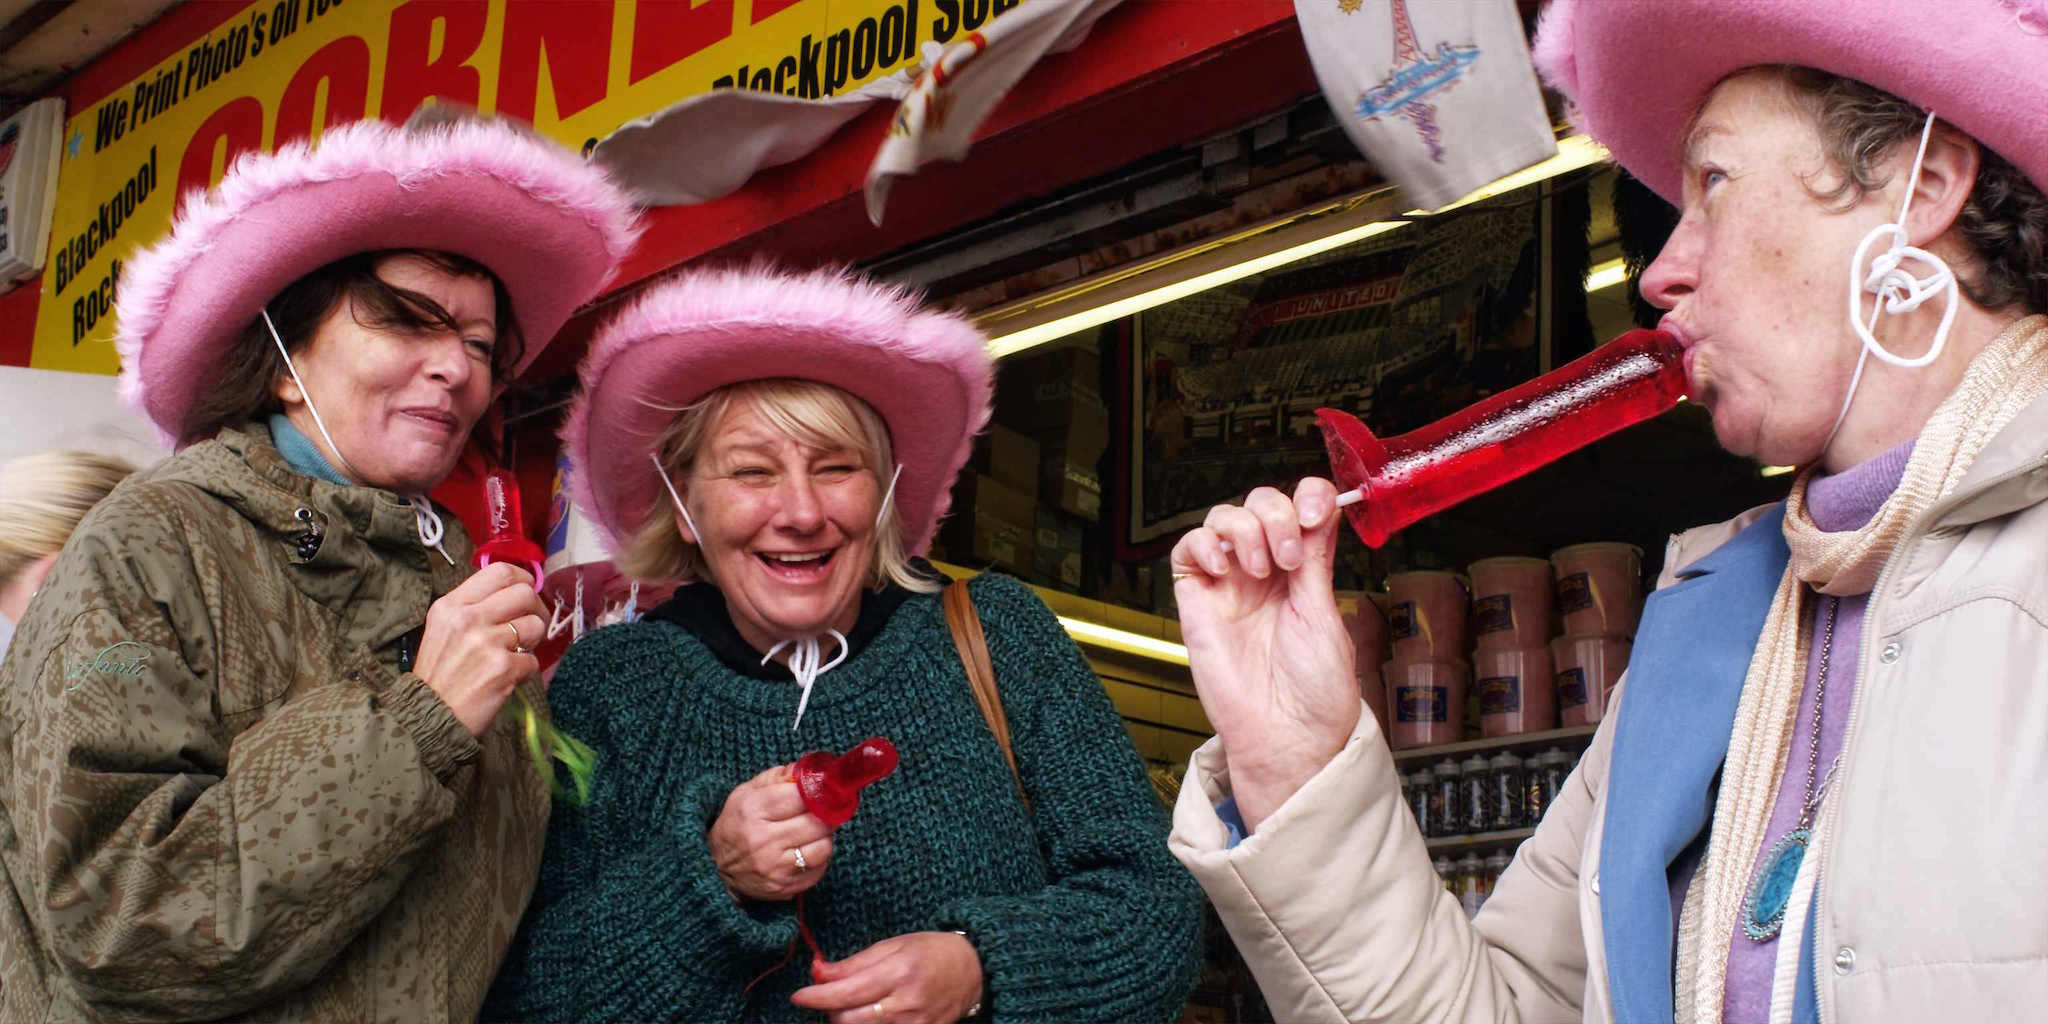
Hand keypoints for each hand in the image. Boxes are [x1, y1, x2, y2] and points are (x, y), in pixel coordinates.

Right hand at [413, 561, 546, 736]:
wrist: (428, 716)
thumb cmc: (440, 674)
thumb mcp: (443, 629)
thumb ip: (474, 607)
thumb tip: (517, 591)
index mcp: (451, 605)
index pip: (499, 571)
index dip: (522, 578)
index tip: (527, 590)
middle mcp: (468, 618)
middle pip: (525, 593)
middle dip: (536, 609)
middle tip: (531, 626)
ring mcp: (486, 642)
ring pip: (535, 625)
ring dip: (532, 642)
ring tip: (515, 654)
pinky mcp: (503, 668)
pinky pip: (533, 660)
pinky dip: (525, 670)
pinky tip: (507, 678)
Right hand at [710, 765, 833, 901]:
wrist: (715, 867)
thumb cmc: (736, 824)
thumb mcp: (746, 793)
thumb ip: (777, 777)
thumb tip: (808, 770)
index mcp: (753, 810)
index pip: (801, 796)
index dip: (818, 791)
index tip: (823, 790)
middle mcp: (762, 840)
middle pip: (817, 822)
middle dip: (826, 814)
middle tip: (825, 810)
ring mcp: (774, 867)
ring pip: (823, 847)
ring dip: (824, 837)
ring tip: (814, 831)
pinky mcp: (784, 887)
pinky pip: (819, 869)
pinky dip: (818, 858)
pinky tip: (805, 851)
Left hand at [791, 931, 983, 1023]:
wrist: (973, 970)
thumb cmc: (931, 952)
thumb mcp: (892, 946)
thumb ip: (854, 963)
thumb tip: (818, 972)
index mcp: (897, 972)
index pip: (845, 992)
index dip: (816, 997)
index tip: (799, 996)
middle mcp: (905, 1003)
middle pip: (847, 1021)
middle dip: (830, 1010)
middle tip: (832, 997)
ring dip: (847, 1021)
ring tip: (854, 1006)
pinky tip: (869, 1017)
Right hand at [1171, 478, 1358, 831]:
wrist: (1286, 735)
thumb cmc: (1315, 691)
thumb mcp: (1324, 613)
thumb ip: (1315, 558)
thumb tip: (1319, 508)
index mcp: (1304, 573)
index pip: (1302, 509)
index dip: (1308, 497)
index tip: (1316, 512)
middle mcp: (1266, 572)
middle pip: (1261, 504)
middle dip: (1276, 516)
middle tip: (1288, 557)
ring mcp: (1230, 584)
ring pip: (1224, 517)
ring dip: (1245, 529)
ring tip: (1257, 569)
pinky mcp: (1197, 600)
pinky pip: (1188, 549)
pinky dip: (1205, 545)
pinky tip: (1226, 571)